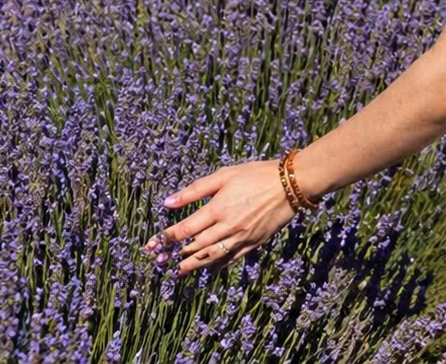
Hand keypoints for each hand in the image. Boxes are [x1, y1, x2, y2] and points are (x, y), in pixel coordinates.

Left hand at [140, 160, 298, 275]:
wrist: (292, 185)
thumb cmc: (257, 175)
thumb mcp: (224, 175)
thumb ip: (195, 190)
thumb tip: (168, 202)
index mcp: (218, 208)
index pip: (185, 229)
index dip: (166, 238)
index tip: (153, 244)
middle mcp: (228, 227)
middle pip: (195, 247)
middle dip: (175, 255)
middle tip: (160, 262)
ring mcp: (241, 238)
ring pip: (211, 257)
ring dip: (193, 266)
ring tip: (179, 271)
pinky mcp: (254, 243)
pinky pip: (231, 259)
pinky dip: (217, 266)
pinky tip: (208, 269)